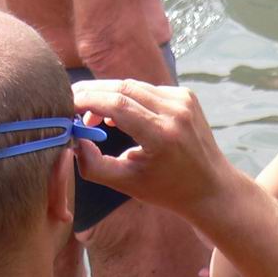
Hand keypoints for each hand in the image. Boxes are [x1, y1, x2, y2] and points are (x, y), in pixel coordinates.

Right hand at [71, 79, 233, 220]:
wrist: (211, 187)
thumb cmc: (166, 190)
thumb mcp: (126, 184)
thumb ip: (94, 165)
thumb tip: (73, 141)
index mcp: (161, 135)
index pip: (117, 104)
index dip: (87, 100)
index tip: (66, 105)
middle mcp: (175, 111)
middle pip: (123, 87)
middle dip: (93, 92)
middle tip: (71, 104)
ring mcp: (183, 99)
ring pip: (134, 86)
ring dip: (108, 95)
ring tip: (91, 116)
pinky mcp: (186, 95)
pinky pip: (148, 90)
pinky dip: (128, 98)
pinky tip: (117, 115)